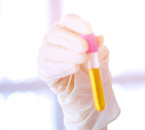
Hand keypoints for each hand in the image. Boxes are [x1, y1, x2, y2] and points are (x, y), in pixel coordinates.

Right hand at [38, 14, 119, 129]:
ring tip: (81, 60)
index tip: (89, 30)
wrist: (87, 94)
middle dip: (71, 40)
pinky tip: (74, 68)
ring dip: (67, 54)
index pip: (68, 21)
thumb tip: (100, 38)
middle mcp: (53, 41)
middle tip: (85, 48)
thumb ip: (98, 49)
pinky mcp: (45, 71)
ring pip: (49, 50)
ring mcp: (46, 56)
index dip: (77, 24)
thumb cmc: (91, 71)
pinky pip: (48, 67)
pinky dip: (62, 67)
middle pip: (56, 33)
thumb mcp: (99, 59)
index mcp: (68, 33)